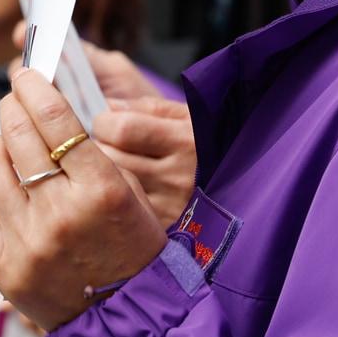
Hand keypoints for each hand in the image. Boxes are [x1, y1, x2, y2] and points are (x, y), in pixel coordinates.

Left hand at [0, 70, 166, 331]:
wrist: (126, 316)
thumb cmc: (132, 246)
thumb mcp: (129, 191)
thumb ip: (88, 154)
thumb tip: (43, 109)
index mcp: (102, 189)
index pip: (55, 120)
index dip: (35, 88)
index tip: (27, 74)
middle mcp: (61, 213)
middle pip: (18, 135)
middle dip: (13, 107)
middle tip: (15, 98)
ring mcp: (28, 241)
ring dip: (0, 146)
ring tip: (12, 146)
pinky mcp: (3, 265)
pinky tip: (11, 195)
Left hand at [94, 97, 196, 226]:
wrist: (239, 185)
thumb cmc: (206, 142)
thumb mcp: (185, 116)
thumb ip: (145, 108)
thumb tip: (106, 107)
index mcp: (186, 141)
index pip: (122, 129)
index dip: (104, 122)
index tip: (103, 122)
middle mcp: (179, 177)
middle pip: (112, 159)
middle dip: (98, 148)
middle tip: (102, 144)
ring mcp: (170, 207)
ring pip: (112, 187)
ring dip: (102, 175)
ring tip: (111, 166)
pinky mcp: (161, 228)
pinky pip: (122, 210)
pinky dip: (115, 199)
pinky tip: (121, 191)